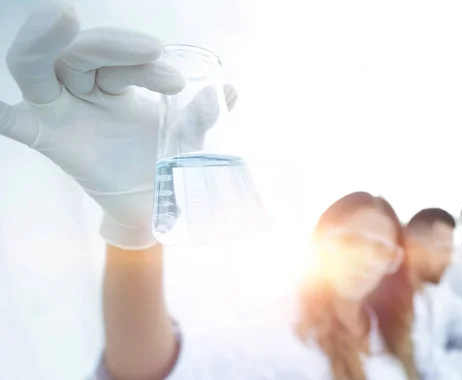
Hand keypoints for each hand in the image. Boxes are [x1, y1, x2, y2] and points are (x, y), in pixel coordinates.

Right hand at [0, 4, 236, 248]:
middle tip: (153, 50)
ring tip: (62, 16)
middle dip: (113, 44)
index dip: (146, 63)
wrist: (151, 207)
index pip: (122, 60)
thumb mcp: (188, 140)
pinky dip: (1, 114)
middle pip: (80, 55)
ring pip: (38, 70)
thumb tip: (226, 93)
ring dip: (43, 42)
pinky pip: (15, 124)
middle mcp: (84, 94)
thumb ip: (201, 118)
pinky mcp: (50, 141)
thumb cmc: (163, 165)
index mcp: (117, 87)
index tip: (179, 82)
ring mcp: (63, 115)